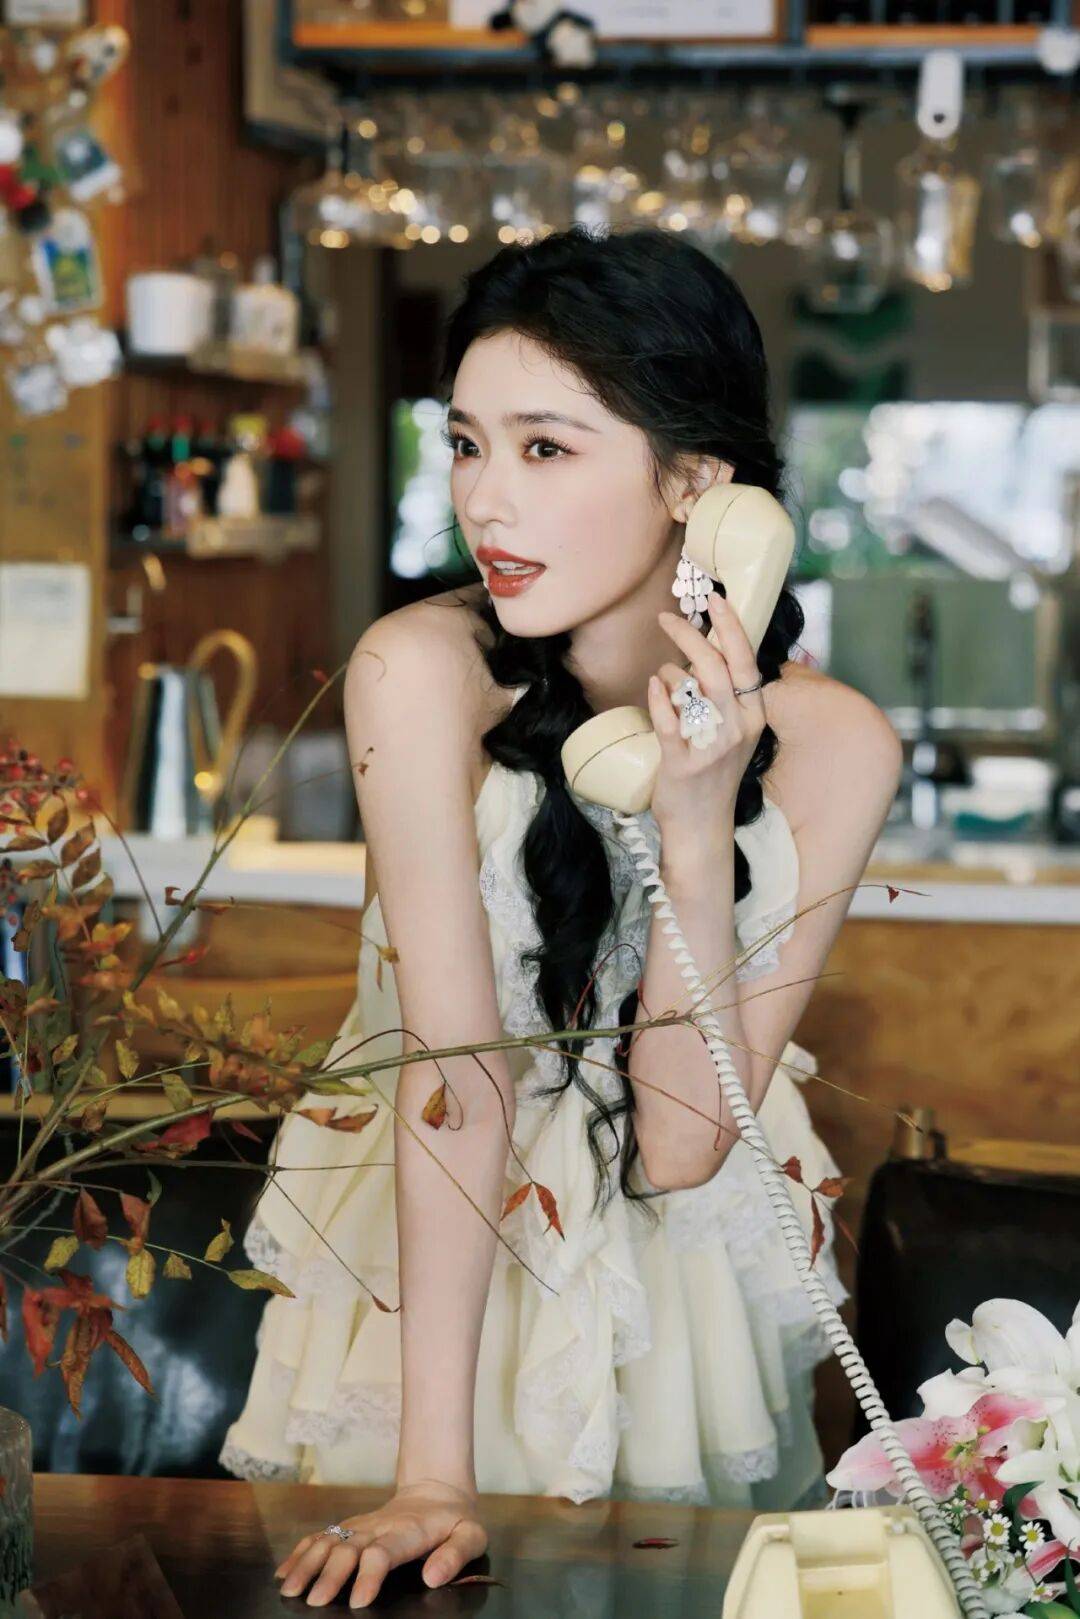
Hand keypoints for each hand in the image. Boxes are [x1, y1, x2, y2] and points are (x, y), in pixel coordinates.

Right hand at [274, 1478, 486, 1608]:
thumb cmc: (456, 1520)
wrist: (438, 1488)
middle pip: (349, 1548)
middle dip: (330, 1575)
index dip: (369, 1574)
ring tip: (289, 1589)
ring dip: (307, 1563)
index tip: (357, 1601)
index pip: (384, 1551)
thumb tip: (432, 1578)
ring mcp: (362, 1525)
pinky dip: (301, 1552)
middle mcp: (379, 1526)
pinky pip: (322, 1536)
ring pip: (329, 1540)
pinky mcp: (351, 1527)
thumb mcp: (471, 1535)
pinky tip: (285, 1571)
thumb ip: (455, 1556)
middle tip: (313, 1603)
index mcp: (409, 1532)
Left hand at [648, 591, 766, 837]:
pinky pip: (670, 720)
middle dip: (690, 633)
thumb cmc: (713, 774)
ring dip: (672, 668)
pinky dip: (659, 697)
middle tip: (666, 619)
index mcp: (754, 717)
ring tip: (663, 673)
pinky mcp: (683, 764)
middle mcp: (738, 728)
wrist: (702, 825)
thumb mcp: (733, 734)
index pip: (746, 660)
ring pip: (693, 686)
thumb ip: (725, 697)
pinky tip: (652, 685)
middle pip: (716, 665)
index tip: (715, 599)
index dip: (731, 626)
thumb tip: (703, 652)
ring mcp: (712, 747)